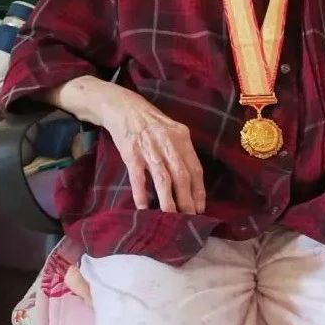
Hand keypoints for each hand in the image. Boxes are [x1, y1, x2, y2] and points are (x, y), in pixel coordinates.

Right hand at [52, 76, 205, 214]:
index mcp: (181, 137)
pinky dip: (141, 192)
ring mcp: (149, 148)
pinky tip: (144, 207)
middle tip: (189, 218)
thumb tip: (190, 180)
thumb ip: (181, 151)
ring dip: (168, 200)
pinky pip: (138, 176)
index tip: (201, 207)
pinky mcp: (131, 152)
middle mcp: (168, 143)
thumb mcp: (171, 131)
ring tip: (172, 217)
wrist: (123, 107)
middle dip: (187, 200)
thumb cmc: (150, 122)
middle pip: (182, 176)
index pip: (195, 167)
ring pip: (163, 179)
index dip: (199, 189)